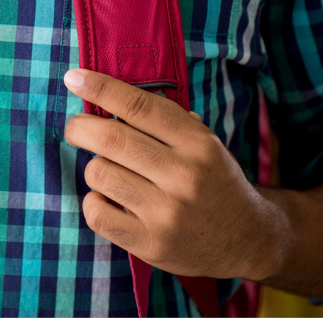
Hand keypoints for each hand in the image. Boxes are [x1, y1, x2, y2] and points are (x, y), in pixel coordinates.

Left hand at [62, 68, 284, 280]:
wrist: (249, 239)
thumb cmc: (214, 182)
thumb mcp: (205, 144)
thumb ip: (165, 121)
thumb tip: (107, 95)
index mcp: (198, 143)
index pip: (139, 105)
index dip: (100, 88)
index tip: (74, 78)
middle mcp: (184, 175)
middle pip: (110, 138)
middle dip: (80, 128)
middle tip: (76, 129)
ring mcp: (167, 212)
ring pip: (98, 174)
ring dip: (94, 169)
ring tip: (109, 173)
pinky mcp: (151, 244)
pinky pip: (97, 212)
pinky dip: (94, 203)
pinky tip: (110, 201)